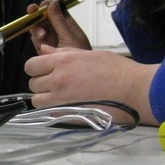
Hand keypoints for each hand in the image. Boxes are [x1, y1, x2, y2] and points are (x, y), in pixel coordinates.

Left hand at [24, 46, 159, 124]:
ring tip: (60, 97)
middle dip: (41, 84)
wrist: (133, 90)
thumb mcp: (88, 54)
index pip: (31, 65)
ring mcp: (61, 98)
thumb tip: (45, 50)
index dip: (36, 69)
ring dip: (44, 99)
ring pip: (37, 100)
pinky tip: (66, 106)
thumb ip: (63, 53)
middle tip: (55, 85)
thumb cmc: (117, 71)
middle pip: (32, 84)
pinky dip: (52, 111)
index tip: (43, 71)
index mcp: (63, 61)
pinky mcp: (67, 114)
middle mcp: (58, 79)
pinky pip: (47, 113)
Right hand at [27, 0, 90, 52]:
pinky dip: (36, 38)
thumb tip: (52, 3)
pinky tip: (41, 40)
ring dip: (36, 27)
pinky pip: (36, 39)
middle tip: (32, 11)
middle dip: (36, 14)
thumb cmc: (80, 53)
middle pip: (43, 16)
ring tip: (42, 35)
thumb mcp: (70, 36)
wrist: (78, 72)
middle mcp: (56, 28)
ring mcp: (49, 37)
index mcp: (66, 22)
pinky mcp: (43, 46)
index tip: (42, 5)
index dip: (47, 5)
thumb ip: (59, 21)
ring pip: (37, 26)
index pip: (54, 9)